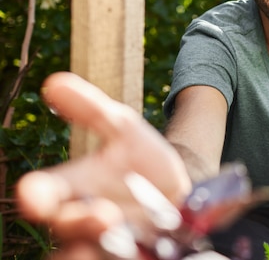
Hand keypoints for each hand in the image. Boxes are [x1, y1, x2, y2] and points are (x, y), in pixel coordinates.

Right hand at [15, 72, 192, 258]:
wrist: (180, 192)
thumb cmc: (142, 161)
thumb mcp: (124, 129)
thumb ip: (91, 110)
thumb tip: (53, 82)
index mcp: (73, 189)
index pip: (43, 194)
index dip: (37, 195)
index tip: (31, 193)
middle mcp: (83, 221)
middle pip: (68, 228)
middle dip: (79, 222)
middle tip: (102, 214)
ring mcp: (107, 245)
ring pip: (86, 254)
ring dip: (98, 246)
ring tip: (117, 230)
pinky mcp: (133, 256)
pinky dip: (123, 257)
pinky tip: (136, 251)